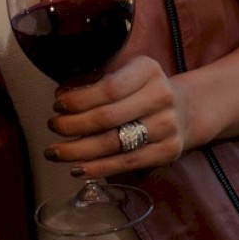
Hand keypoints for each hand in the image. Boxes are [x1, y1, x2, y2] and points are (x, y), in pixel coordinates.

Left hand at [45, 55, 201, 178]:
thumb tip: (61, 98)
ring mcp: (167, 126)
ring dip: (78, 151)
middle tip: (52, 128)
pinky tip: (77, 169)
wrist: (186, 109)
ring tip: (54, 152)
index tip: (57, 105)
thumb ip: (95, 84)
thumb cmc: (142, 91)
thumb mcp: (126, 75)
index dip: (79, 100)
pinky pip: (126, 163)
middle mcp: (161, 96)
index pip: (108, 88)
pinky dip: (97, 168)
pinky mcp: (168, 151)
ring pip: (114, 144)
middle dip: (72, 126)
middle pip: (107, 117)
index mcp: (148, 70)